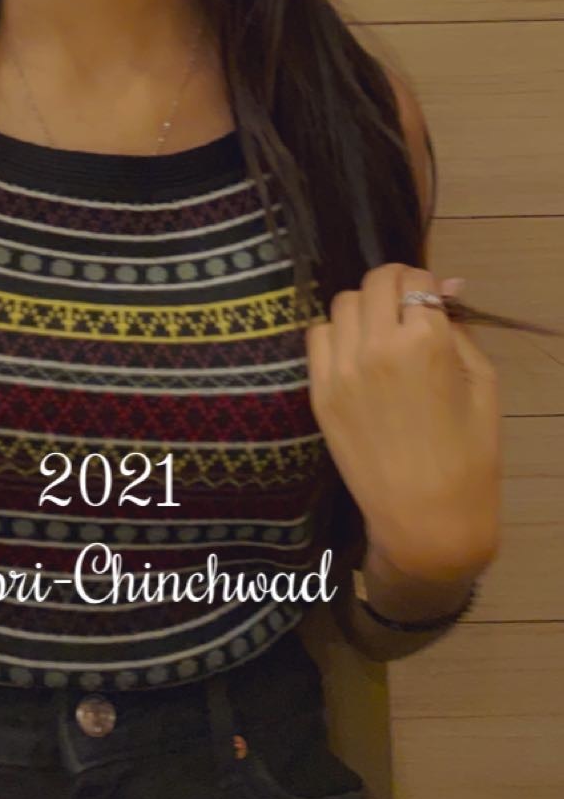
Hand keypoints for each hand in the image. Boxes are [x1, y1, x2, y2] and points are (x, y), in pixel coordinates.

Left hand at [306, 262, 501, 580]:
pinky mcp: (319, 393)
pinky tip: (354, 354)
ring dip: (363, 308)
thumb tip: (445, 286)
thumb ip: (460, 329)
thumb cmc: (470, 456)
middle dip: (394, 285)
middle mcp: (379, 346)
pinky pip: (316, 336)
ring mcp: (342, 370)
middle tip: (406, 307)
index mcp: (426, 342)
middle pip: (375, 282)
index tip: (430, 299)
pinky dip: (335, 334)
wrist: (428, 519)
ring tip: (379, 332)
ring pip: (342, 303)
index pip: (415, 279)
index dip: (425, 284)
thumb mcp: (483, 384)